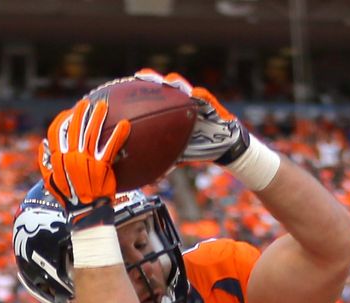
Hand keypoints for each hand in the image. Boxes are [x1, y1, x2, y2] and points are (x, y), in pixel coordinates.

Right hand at [38, 98, 127, 216]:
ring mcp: (86, 161)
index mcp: (58, 159)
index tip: (68, 113)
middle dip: (80, 113)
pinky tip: (125, 124)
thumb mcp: (50, 182)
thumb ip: (45, 163)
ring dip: (98, 117)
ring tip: (103, 106)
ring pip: (92, 133)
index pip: (56, 133)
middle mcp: (71, 156)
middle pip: (76, 128)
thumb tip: (43, 146)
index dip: (62, 121)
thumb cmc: (69, 199)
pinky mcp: (102, 167)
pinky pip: (111, 147)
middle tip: (87, 103)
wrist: (85, 213)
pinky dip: (118, 135)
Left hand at [133, 69, 248, 165]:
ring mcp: (196, 101)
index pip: (154, 98)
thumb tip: (153, 180)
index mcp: (172, 112)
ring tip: (169, 81)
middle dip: (153, 78)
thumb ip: (168, 158)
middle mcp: (182, 103)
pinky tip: (196, 94)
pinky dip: (201, 96)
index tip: (126, 88)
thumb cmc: (200, 148)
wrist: (223, 147)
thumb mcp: (181, 154)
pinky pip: (207, 98)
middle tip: (142, 76)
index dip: (141, 91)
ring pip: (184, 87)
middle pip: (165, 87)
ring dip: (176, 82)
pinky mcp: (212, 105)